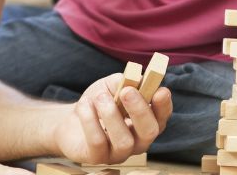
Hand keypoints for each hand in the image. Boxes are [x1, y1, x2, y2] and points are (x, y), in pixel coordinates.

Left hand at [52, 73, 171, 164]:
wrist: (72, 120)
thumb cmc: (99, 102)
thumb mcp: (112, 85)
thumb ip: (125, 80)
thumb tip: (137, 78)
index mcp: (147, 121)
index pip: (163, 116)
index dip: (164, 105)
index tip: (160, 90)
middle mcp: (138, 141)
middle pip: (149, 132)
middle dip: (140, 110)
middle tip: (127, 91)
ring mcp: (119, 153)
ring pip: (124, 141)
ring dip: (111, 114)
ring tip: (100, 97)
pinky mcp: (98, 158)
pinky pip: (98, 142)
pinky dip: (90, 120)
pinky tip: (85, 105)